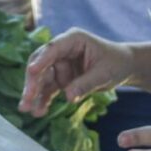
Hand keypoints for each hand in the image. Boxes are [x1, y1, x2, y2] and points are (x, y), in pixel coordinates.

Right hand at [19, 28, 139, 116]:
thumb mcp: (104, 73)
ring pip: (42, 79)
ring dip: (35, 94)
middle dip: (33, 82)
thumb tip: (68, 97)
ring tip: (28, 110)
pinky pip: (49, 89)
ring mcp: (60, 64)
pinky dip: (44, 99)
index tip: (31, 71)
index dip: (41, 60)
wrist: (123, 66)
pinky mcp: (61, 77)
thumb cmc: (116, 63)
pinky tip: (39, 111)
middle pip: (41, 64)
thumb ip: (86, 84)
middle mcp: (62, 50)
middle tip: (26, 98)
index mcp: (73, 40)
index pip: (53, 49)